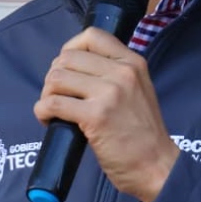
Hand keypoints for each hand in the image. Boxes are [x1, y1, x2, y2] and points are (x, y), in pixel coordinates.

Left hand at [34, 28, 178, 201]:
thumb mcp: (139, 90)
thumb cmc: (144, 134)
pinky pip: (53, 103)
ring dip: (47, 94)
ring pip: (56, 78)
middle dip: (54, 76)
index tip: (68, 69)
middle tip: (58, 96)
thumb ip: (115, 74)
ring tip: (54, 110)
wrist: (157, 166)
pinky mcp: (95, 116)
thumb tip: (75, 68)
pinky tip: (50, 121)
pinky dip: (43, 112)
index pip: (92, 35)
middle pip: (67, 57)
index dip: (70, 49)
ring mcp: (109, 93)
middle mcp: (122, 72)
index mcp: (133, 63)